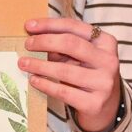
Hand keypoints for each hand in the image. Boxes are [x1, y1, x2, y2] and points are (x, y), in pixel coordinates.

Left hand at [18, 17, 121, 131]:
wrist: (108, 107)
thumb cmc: (90, 75)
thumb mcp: (83, 56)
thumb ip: (64, 46)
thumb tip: (35, 37)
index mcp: (106, 42)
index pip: (74, 27)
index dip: (49, 25)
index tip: (29, 25)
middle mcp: (108, 61)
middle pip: (71, 44)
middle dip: (44, 42)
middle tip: (27, 44)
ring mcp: (103, 83)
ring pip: (65, 70)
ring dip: (40, 65)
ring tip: (24, 63)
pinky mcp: (94, 103)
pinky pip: (63, 91)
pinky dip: (45, 85)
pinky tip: (34, 80)